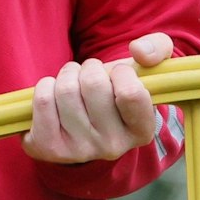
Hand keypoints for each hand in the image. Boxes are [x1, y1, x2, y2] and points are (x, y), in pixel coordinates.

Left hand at [23, 32, 173, 164]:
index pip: (130, 93)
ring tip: (74, 85)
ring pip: (65, 89)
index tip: (117, 75)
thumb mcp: (146, 71)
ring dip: (67, 75)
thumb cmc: (117, 92)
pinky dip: (46, 86)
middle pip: (93, 84)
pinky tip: (55, 97)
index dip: (120, 72)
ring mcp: (80, 150)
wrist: (83, 130)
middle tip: (91, 78)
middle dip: (89, 68)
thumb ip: (157, 49)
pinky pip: (43, 99)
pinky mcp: (49, 148)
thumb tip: (138, 50)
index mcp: (141, 131)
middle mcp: (113, 147)